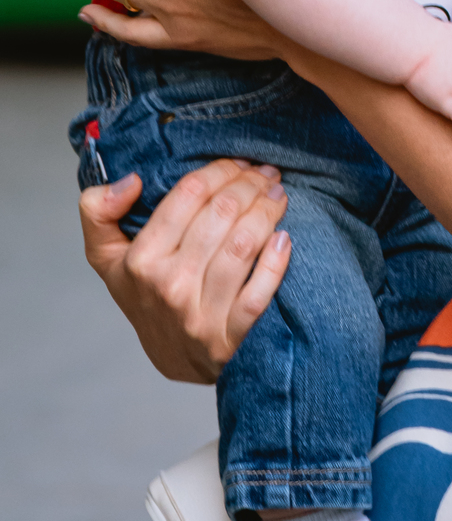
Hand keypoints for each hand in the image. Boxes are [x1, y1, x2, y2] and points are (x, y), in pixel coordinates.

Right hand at [79, 159, 291, 380]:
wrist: (172, 358)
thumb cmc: (145, 294)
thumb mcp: (106, 256)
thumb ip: (98, 211)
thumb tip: (132, 181)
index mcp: (141, 260)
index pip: (189, 195)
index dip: (219, 170)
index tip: (238, 163)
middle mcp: (170, 285)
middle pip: (222, 214)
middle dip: (250, 184)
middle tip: (265, 173)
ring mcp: (200, 314)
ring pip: (243, 245)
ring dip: (268, 211)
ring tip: (277, 194)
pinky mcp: (228, 338)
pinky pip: (259, 294)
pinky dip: (275, 263)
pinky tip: (284, 237)